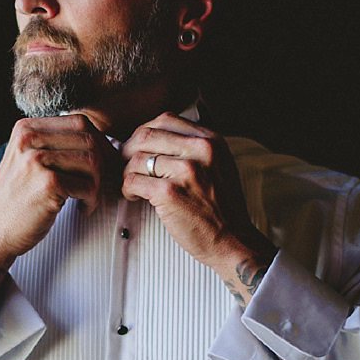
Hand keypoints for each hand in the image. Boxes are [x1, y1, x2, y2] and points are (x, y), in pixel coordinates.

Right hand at [0, 113, 117, 265]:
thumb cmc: (19, 199)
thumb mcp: (30, 161)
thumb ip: (57, 144)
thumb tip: (103, 140)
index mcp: (26, 128)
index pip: (80, 122)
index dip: (100, 143)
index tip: (102, 165)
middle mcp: (29, 139)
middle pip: (90, 140)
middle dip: (104, 165)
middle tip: (97, 184)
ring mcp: (37, 160)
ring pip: (94, 162)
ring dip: (98, 184)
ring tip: (87, 198)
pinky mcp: (47, 183)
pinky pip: (89, 186)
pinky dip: (92, 200)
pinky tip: (82, 208)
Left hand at [120, 113, 275, 302]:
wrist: (233, 240)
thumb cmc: (223, 208)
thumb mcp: (219, 165)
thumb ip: (195, 147)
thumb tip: (157, 137)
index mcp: (211, 141)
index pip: (165, 119)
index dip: (146, 132)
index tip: (140, 147)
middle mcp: (200, 151)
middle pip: (146, 135)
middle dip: (129, 150)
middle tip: (127, 164)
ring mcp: (185, 171)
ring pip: (136, 158)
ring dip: (127, 172)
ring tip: (133, 184)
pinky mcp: (170, 193)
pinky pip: (132, 180)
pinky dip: (127, 189)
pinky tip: (134, 196)